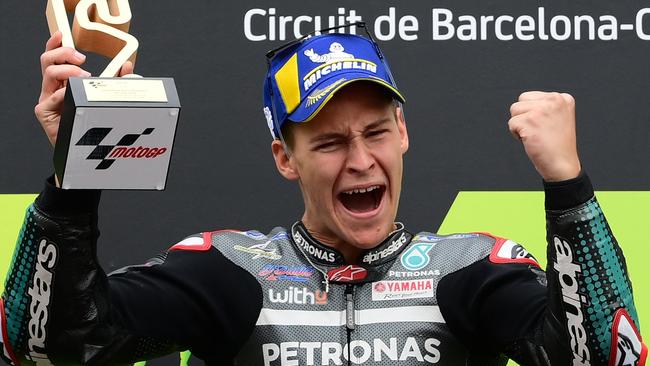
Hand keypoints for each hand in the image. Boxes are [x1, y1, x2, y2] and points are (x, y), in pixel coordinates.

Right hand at [35, 31, 133, 146]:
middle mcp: (53, 89)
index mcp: (64, 83)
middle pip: (48, 60)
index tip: (63, 35)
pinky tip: (75, 98)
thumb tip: (127, 67)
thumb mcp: (107, 98)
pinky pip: (51, 97)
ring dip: (68, 70)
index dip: (56, 44)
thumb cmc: (93, 124)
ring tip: (85, 77)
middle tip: (83, 59)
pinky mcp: (44, 112)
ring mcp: (47, 99)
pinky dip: (65, 94)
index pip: (55, 58)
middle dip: (64, 53)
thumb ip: (116, 82)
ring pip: (49, 73)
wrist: (85, 152)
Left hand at [508, 91, 580, 181]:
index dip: (530, 114)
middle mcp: (554, 100)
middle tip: (537, 131)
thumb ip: (544, 105)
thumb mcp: (557, 117)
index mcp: (562, 98)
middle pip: (520, 101)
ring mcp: (542, 110)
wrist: (562, 164)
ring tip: (534, 135)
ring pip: (514, 110)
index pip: (529, 97)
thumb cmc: (557, 145)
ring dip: (519, 125)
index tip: (544, 126)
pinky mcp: (531, 121)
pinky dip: (516, 134)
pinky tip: (530, 140)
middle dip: (523, 117)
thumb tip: (523, 102)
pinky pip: (511, 123)